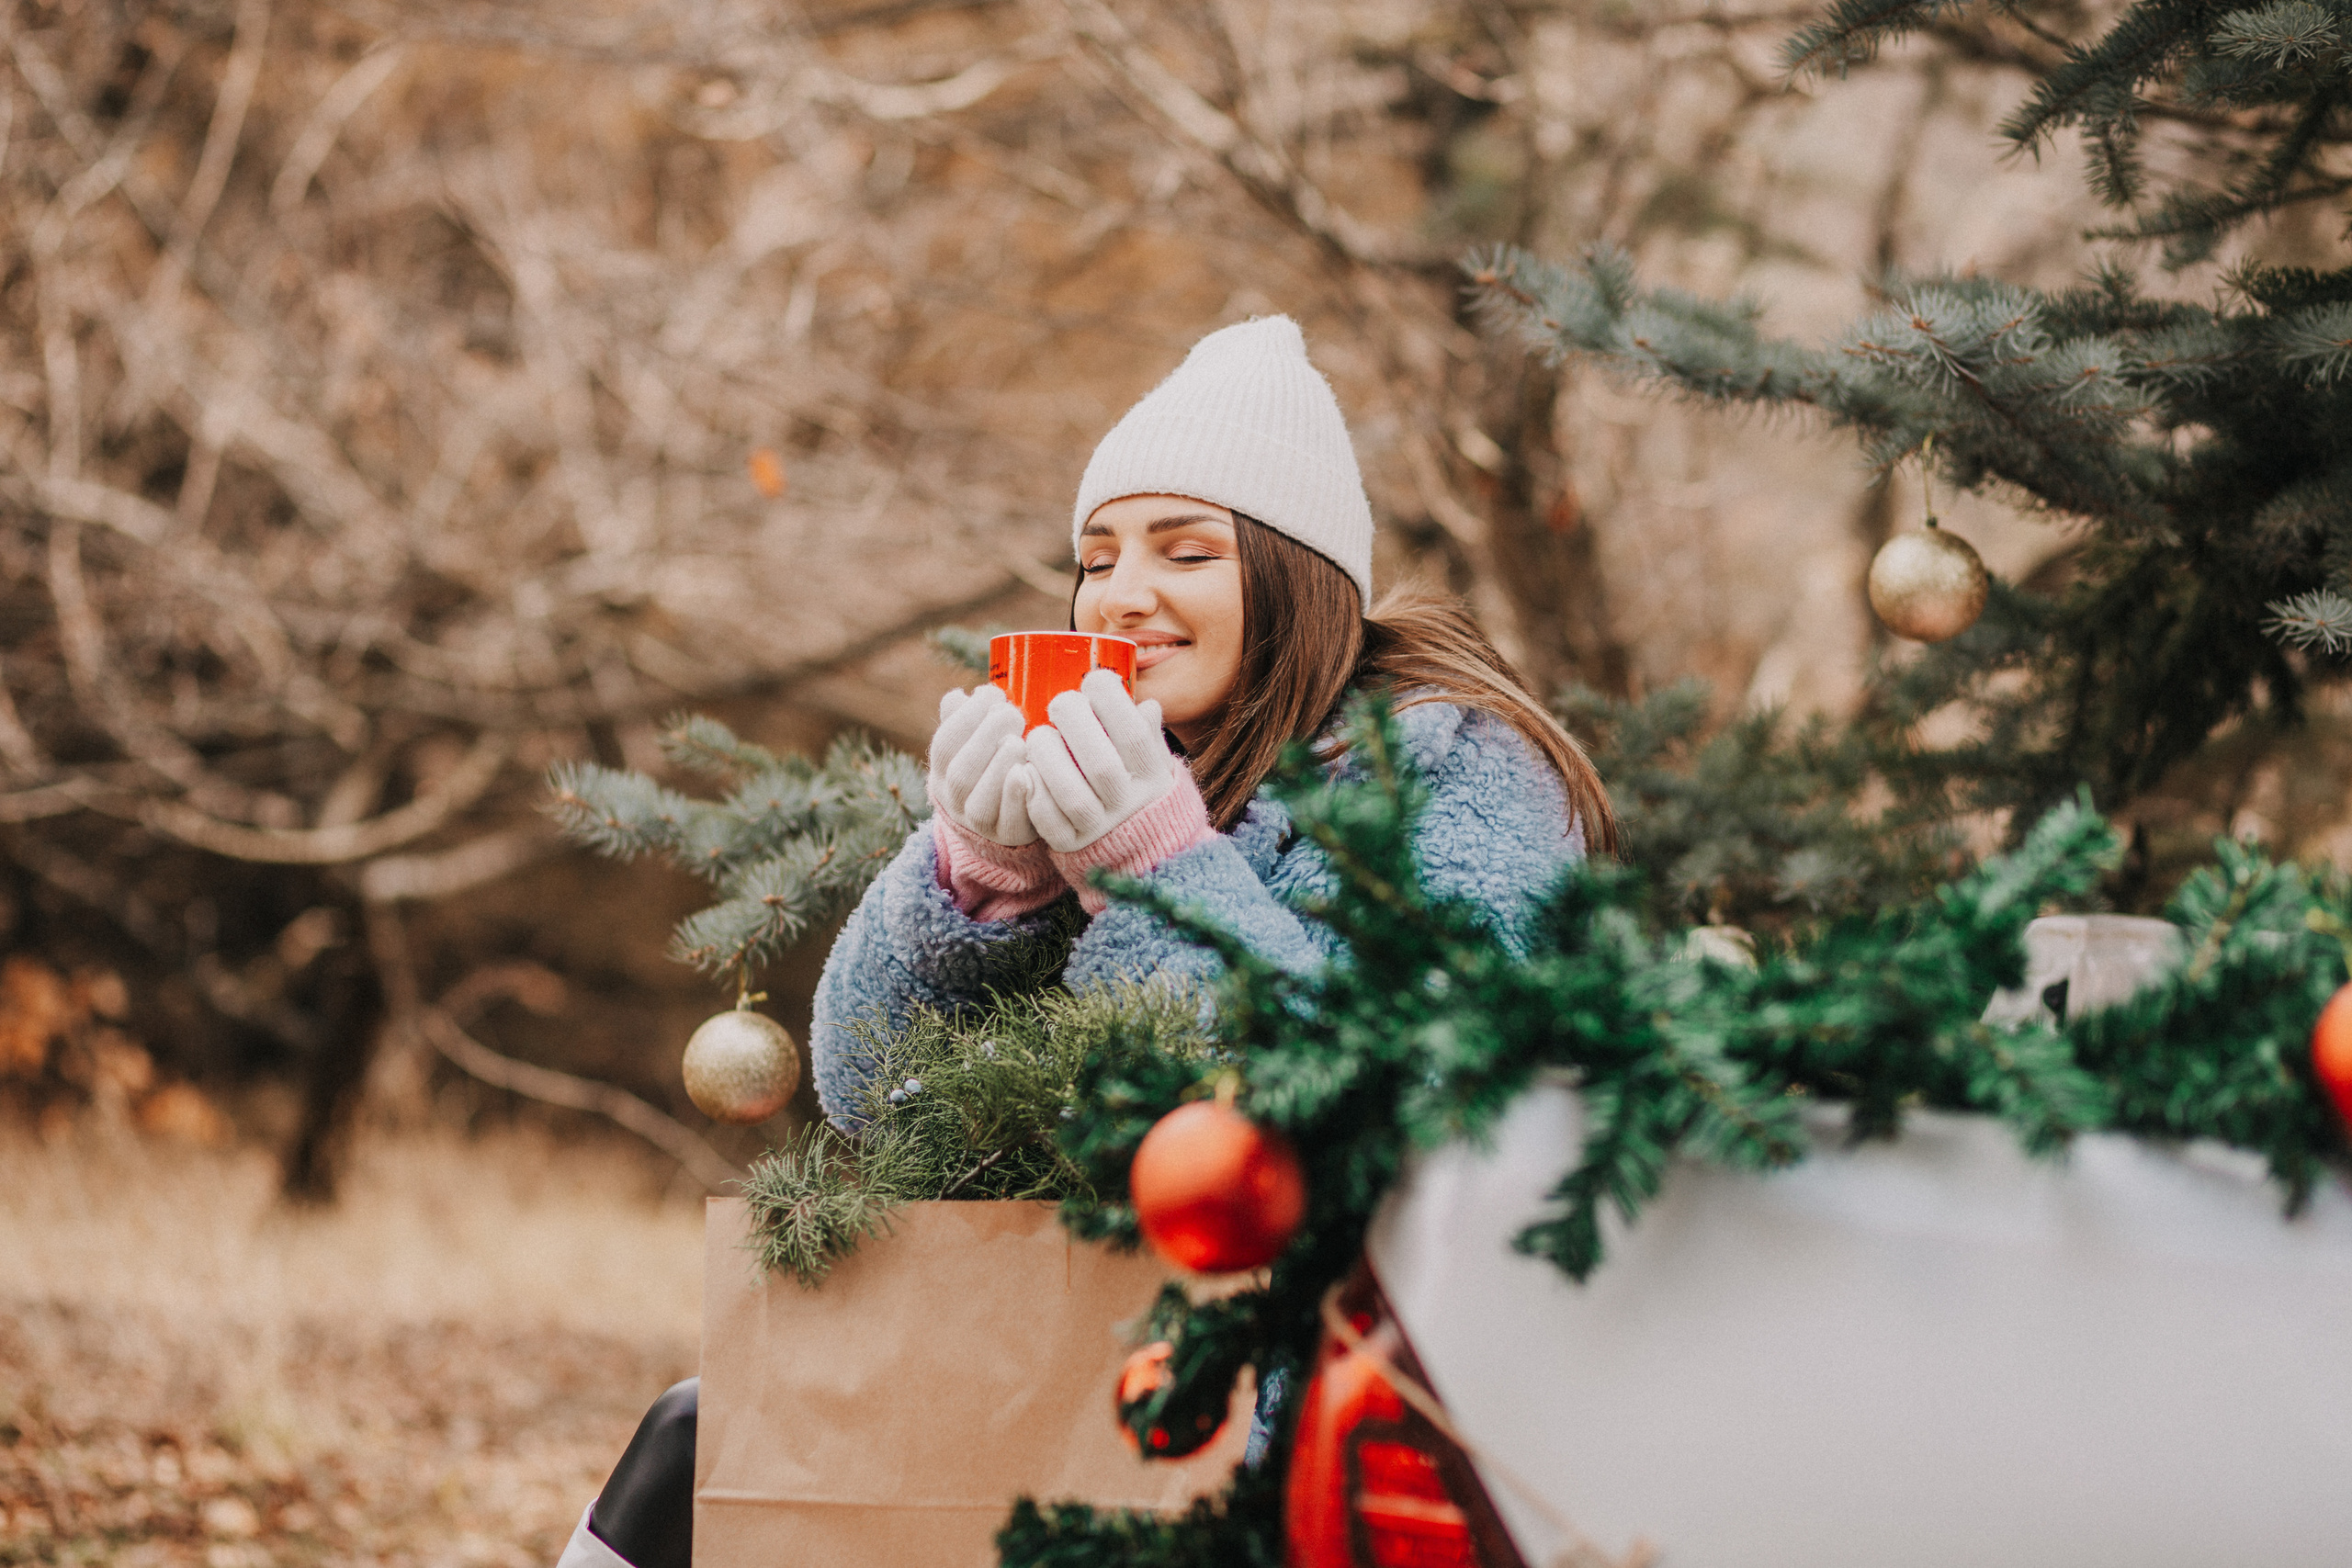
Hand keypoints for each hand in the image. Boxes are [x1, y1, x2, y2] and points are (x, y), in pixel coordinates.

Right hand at [928, 685, 1038, 847]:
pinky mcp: (1008, 836)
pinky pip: (1009, 822)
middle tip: (1012, 714)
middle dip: (985, 738)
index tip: (992, 694)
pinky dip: (1016, 797)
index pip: (945, 744)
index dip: (967, 717)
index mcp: (943, 770)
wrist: (1004, 817)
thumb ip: (965, 718)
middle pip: (960, 773)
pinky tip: (1027, 772)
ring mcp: (979, 822)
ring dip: (998, 767)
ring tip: (1019, 742)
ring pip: (980, 802)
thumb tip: (961, 696)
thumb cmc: (992, 764)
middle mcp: (954, 799)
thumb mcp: (974, 741)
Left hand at [1024, 669, 1175, 853]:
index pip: (1134, 735)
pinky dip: (1033, 793)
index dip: (1112, 702)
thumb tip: (1146, 704)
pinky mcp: (1071, 844)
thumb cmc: (1142, 791)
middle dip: (1075, 723)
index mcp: (1152, 776)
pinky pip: (1048, 821)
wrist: (1143, 853)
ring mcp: (1099, 828)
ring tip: (1038, 736)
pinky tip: (1026, 771)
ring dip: (1048, 757)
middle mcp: (1128, 804)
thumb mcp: (1157, 764)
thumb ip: (1149, 735)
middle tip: (1060, 702)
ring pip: (1070, 793)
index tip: (1095, 680)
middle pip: (1101, 764)